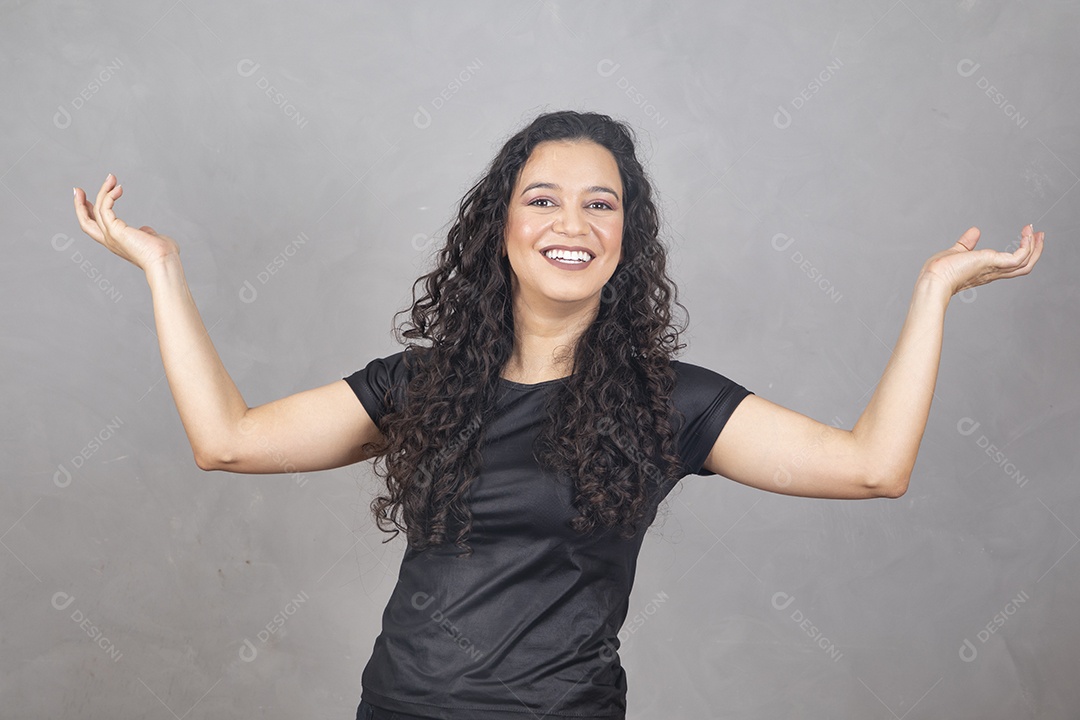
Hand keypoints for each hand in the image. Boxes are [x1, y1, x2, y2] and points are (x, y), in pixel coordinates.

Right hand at [74, 173, 179, 271]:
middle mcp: (110, 240)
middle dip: (79, 205)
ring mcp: (110, 236)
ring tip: (111, 178)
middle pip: (86, 222)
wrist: (164, 262)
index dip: (90, 213)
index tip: (89, 199)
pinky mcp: (114, 230)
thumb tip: (145, 230)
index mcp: (117, 243)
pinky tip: (119, 188)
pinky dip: (109, 196)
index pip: (96, 227)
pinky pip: (104, 208)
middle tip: (78, 189)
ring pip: (96, 211)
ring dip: (102, 192)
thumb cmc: (164, 254)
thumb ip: (146, 233)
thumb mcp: (152, 240)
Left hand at [919, 224, 1043, 296]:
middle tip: (1040, 234)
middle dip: (1035, 250)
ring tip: (1035, 231)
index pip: (1010, 264)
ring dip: (1035, 246)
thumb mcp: (957, 251)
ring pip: (1026, 262)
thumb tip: (974, 230)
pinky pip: (1019, 256)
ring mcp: (995, 269)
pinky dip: (1027, 245)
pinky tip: (1027, 234)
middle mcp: (993, 272)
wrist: (934, 279)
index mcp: (986, 270)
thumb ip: (967, 242)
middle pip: (1024, 265)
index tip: (1027, 236)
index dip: (1021, 252)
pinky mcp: (994, 264)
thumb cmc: (940, 271)